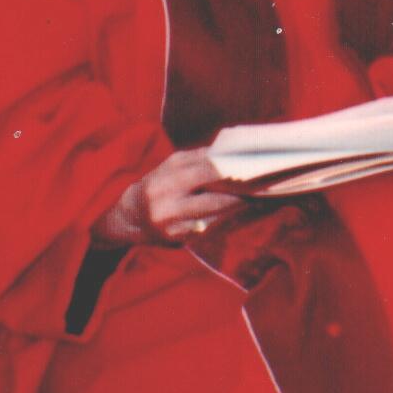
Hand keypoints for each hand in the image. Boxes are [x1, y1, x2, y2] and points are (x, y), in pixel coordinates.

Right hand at [94, 148, 248, 247]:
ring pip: (217, 217)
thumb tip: (231, 152)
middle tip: (263, 186)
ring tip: (258, 197)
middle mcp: (170, 206)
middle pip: (216, 200)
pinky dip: (227, 218)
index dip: (232, 170)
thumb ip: (199, 158)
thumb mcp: (170, 165)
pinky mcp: (180, 240)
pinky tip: (241, 211)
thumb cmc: (156, 184)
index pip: (207, 173)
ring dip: (239, 208)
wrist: (129, 218)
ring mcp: (175, 227)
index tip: (254, 166)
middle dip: (241, 194)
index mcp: (167, 182)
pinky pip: (210, 228)